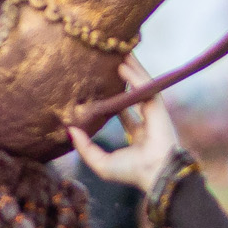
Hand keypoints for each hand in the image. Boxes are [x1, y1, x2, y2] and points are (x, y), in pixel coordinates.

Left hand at [66, 59, 182, 192]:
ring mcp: (154, 114)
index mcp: (138, 135)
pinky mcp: (159, 108)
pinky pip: (146, 88)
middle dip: (126, 76)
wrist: (154, 174)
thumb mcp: (100, 162)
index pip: (125, 111)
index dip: (114, 98)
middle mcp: (147, 121)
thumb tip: (69, 130)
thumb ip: (84, 147)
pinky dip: (136, 76)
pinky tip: (124, 66)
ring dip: (132, 69)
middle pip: (135, 93)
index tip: (102, 86)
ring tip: (120, 52)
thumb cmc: (131, 173)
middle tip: (113, 61)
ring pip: (142, 86)